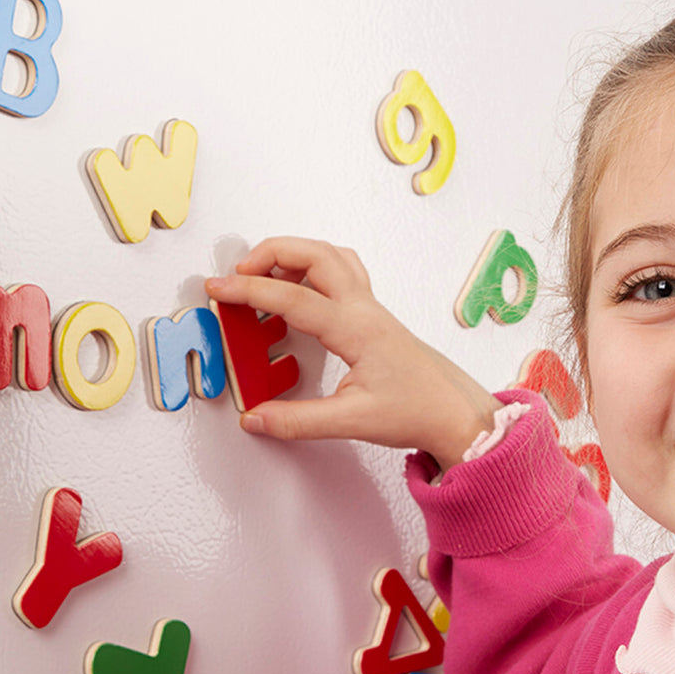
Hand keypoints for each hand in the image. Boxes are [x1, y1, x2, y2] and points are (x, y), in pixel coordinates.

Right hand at [204, 237, 499, 468]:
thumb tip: (255, 418)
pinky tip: (298, 290)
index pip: (293, 297)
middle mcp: (365, 310)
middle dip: (271, 252)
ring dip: (294, 255)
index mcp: (357, 329)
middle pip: (316, 254)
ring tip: (263, 276)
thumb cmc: (418, 410)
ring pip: (332, 257)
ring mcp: (371, 309)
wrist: (455, 412)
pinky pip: (343, 273)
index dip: (249, 291)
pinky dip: (313, 269)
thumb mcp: (352, 421)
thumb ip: (298, 421)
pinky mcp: (374, 317)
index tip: (219, 289)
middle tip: (238, 273)